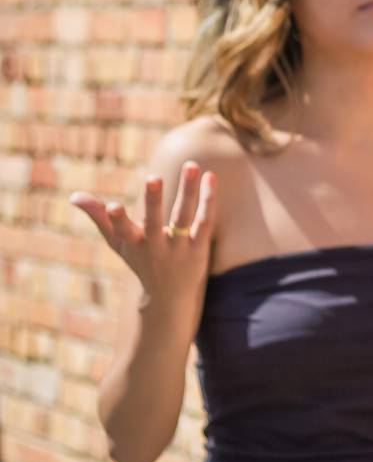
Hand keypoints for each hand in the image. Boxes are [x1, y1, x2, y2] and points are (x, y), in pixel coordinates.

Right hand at [69, 161, 216, 310]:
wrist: (170, 297)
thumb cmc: (140, 261)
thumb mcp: (118, 243)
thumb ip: (99, 218)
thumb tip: (74, 196)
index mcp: (132, 244)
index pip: (122, 231)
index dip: (117, 219)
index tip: (111, 206)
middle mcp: (155, 246)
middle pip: (154, 222)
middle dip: (152, 202)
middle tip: (153, 178)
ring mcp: (178, 247)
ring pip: (184, 216)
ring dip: (187, 190)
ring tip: (190, 164)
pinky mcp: (200, 247)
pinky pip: (205, 221)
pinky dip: (208, 200)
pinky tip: (210, 178)